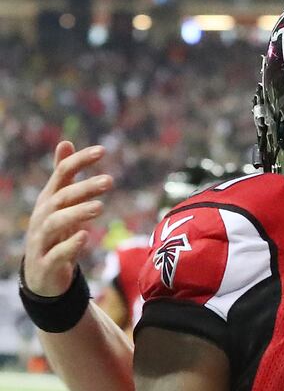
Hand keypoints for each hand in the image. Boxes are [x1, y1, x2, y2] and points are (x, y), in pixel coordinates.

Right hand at [23, 141, 112, 296]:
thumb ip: (63, 174)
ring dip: (78, 213)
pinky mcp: (46, 262)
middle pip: (61, 198)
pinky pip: (56, 253)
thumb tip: (65, 142)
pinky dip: (70, 245)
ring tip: (100, 207)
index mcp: (49, 199)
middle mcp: (43, 216)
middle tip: (110, 181)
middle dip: (84, 188)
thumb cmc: (54, 232)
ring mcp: (42, 240)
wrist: (40, 274)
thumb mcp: (58, 202)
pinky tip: (86, 236)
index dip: (80, 161)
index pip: (62, 174)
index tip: (103, 150)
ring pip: (56, 223)